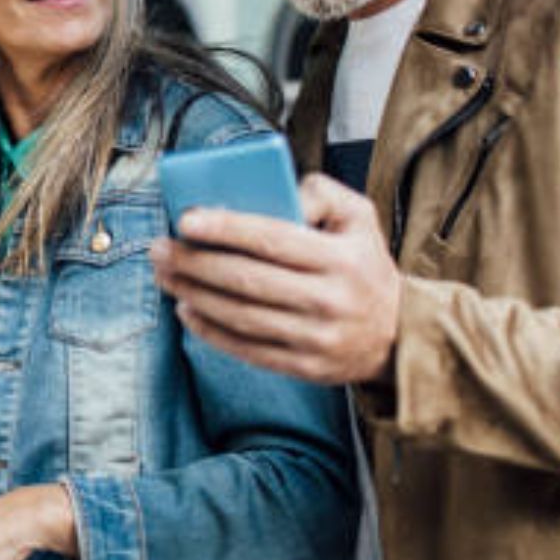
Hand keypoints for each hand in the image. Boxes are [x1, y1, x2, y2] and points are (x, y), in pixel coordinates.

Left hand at [150, 173, 401, 384]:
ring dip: (194, 294)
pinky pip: (247, 349)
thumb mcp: (359, 216)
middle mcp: (329, 300)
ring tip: (165, 275)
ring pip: (240, 316)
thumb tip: (276, 192)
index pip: (272, 239)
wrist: (400, 334)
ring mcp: (316, 338)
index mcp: (341, 258)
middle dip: (195, 262)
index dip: (225, 228)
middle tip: (160, 247)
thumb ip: (320, 192)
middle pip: (247, 279)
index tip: (186, 219)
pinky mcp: (305, 368)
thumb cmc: (365, 264)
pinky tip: (186, 309)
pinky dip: (210, 331)